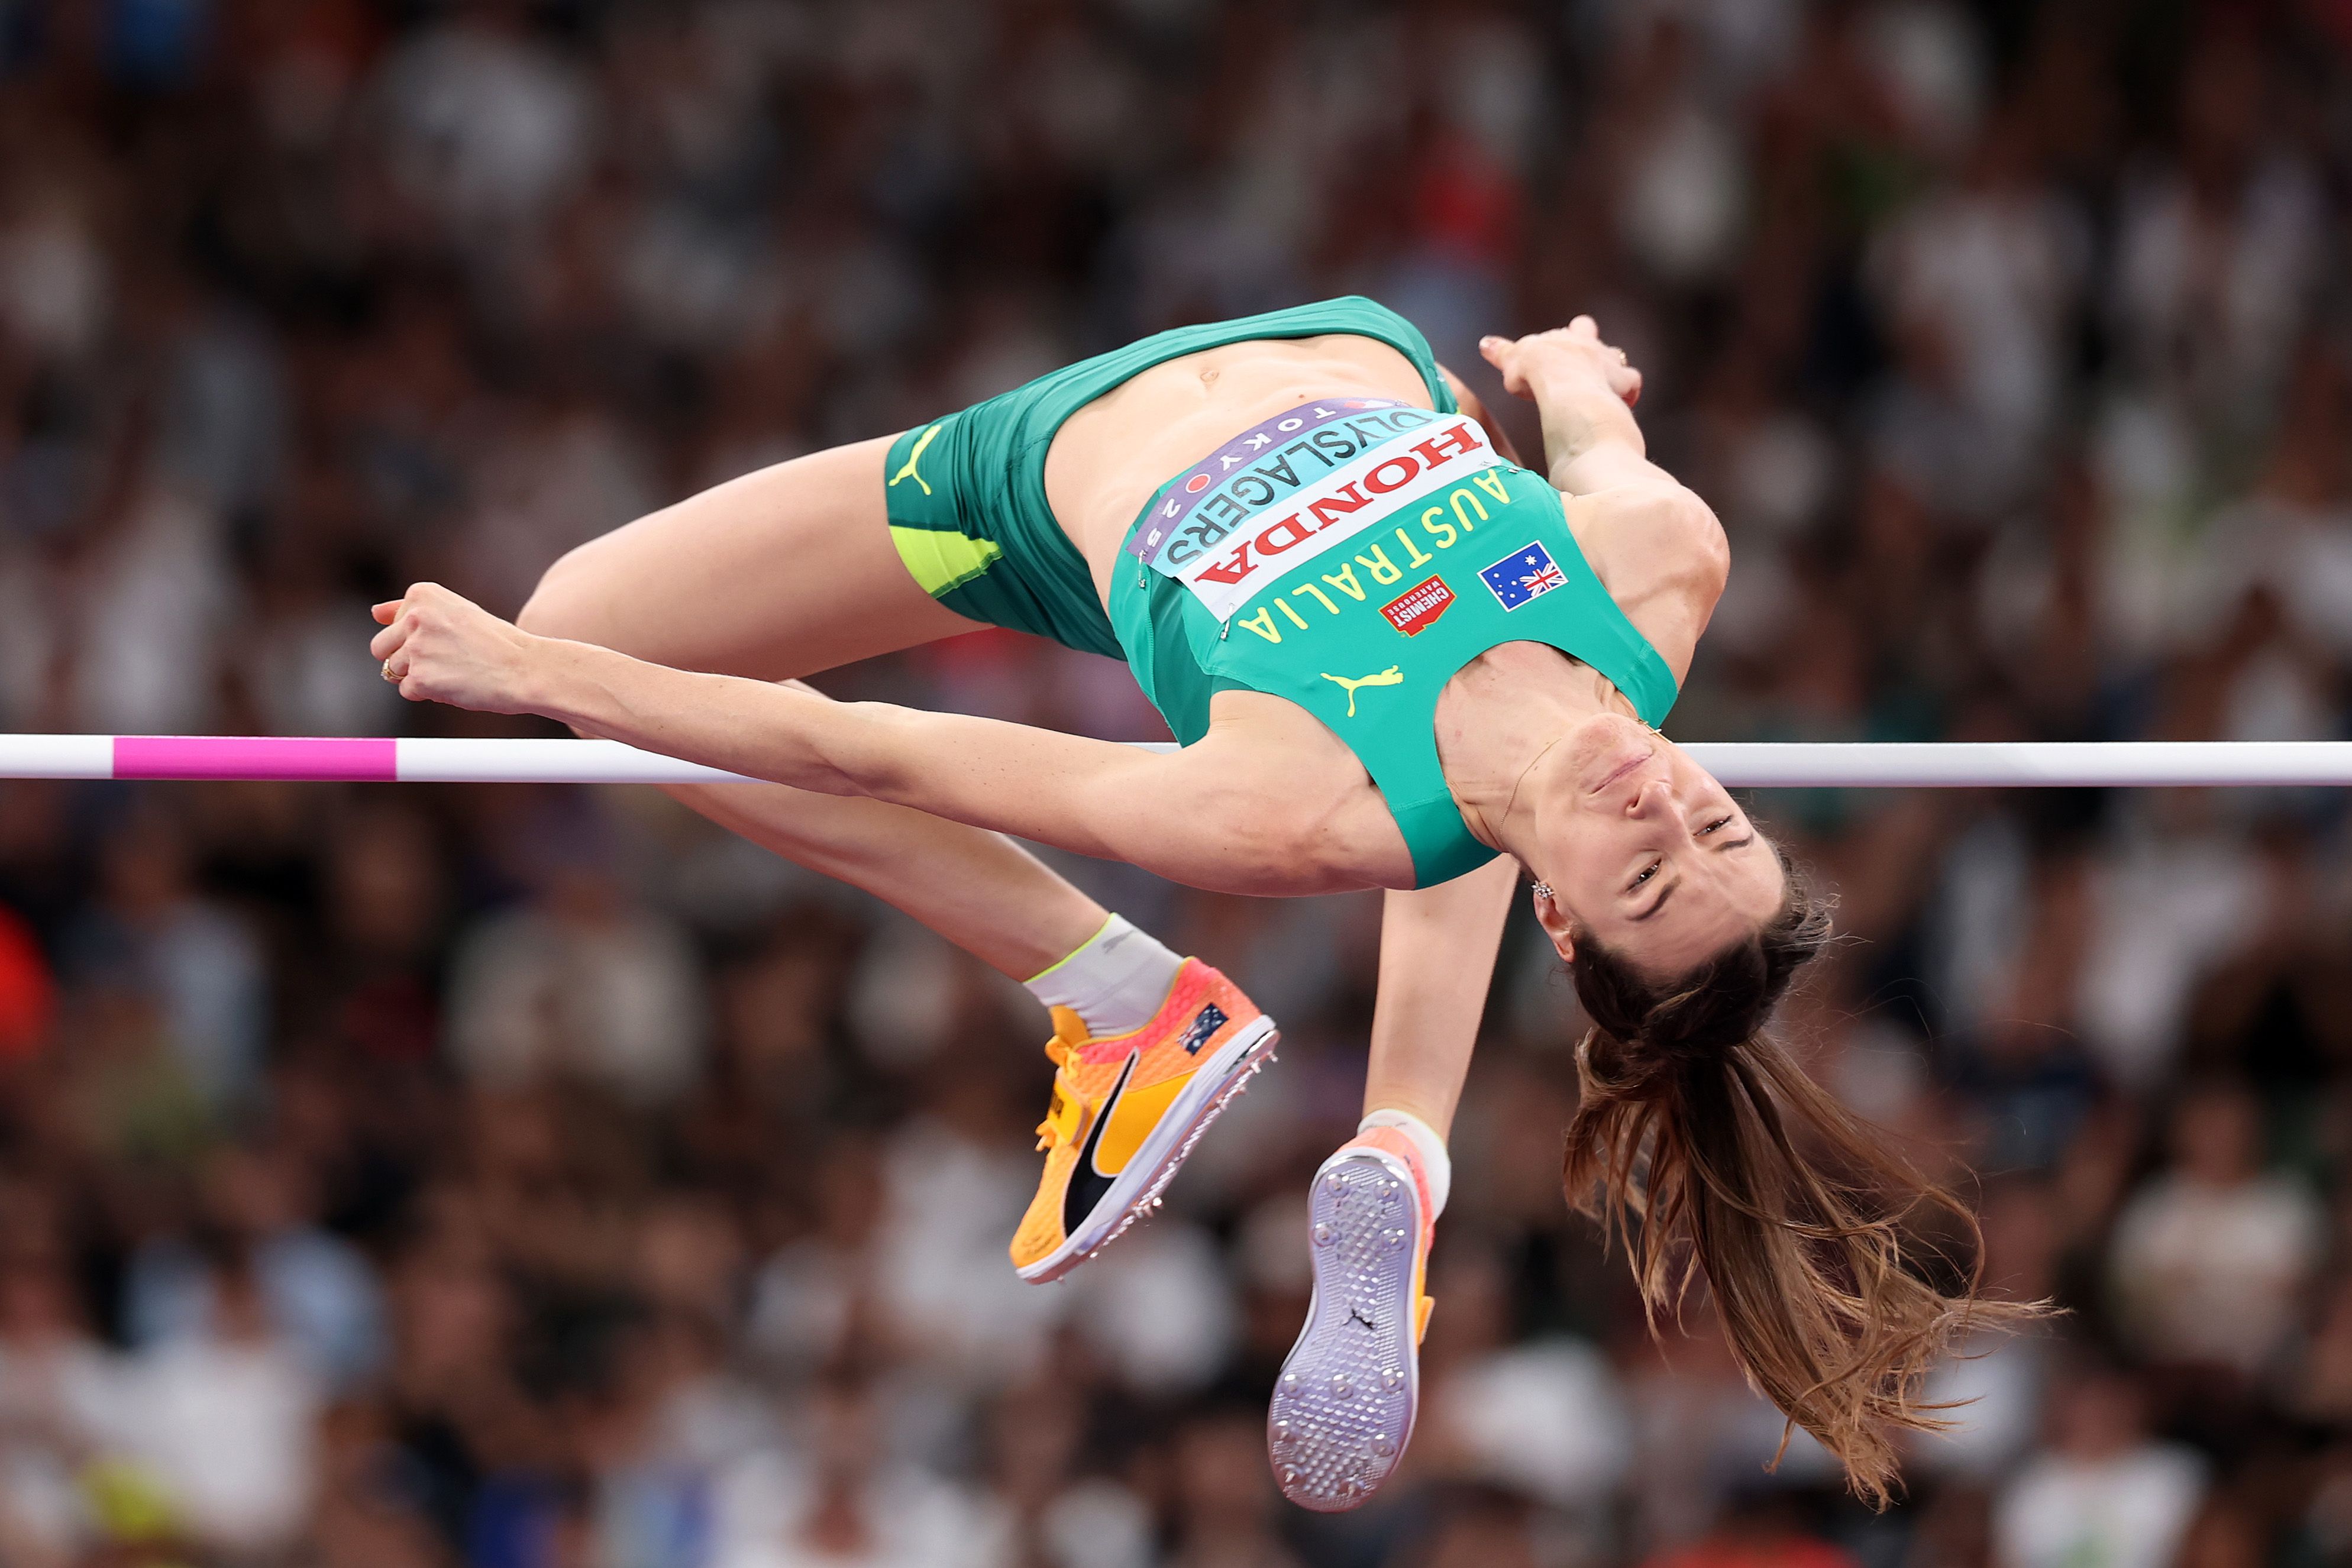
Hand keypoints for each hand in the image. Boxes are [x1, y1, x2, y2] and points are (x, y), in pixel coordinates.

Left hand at [370, 583, 544, 714]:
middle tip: (445, 660)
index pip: (393, 623)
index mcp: (422, 594)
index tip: (451, 637)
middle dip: (406, 658)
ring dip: (420, 676)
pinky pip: (407, 691)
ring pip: (394, 671)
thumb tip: (374, 612)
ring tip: (455, 671)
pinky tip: (456, 684)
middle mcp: (414, 616)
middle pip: (381, 647)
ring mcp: (416, 647)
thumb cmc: (495, 642)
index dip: (420, 637)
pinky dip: (429, 694)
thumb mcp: (455, 613)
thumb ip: (410, 610)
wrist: (526, 668)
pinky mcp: (420, 678)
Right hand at [1479, 317, 1641, 406]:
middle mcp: (1593, 346)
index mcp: (1569, 338)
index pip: (1575, 329)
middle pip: (1596, 339)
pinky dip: (1626, 394)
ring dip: (1610, 371)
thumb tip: (1484, 343)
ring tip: (1600, 388)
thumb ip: (1502, 352)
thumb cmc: (1537, 371)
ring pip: (1617, 360)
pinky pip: (1631, 385)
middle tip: (1581, 363)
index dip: (1569, 338)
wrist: (1564, 384)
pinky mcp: (1623, 385)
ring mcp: (1611, 364)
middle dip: (1590, 347)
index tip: (1559, 352)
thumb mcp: (1514, 361)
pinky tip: (1620, 404)